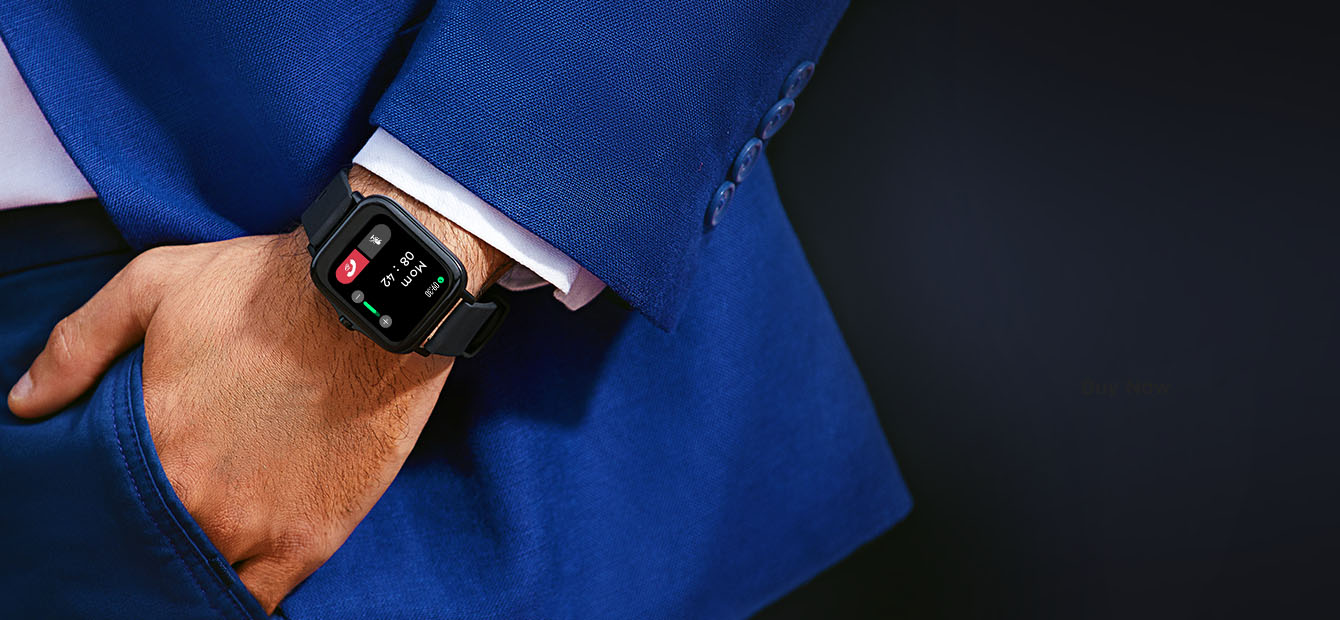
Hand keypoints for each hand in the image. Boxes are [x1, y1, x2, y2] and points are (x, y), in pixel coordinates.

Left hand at [7, 167, 512, 611]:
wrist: (376, 300)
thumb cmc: (268, 288)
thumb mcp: (154, 285)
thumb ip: (79, 344)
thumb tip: (25, 401)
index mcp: (151, 447)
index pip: (103, 509)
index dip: (106, 507)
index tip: (118, 495)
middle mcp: (198, 503)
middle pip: (149, 549)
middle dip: (149, 535)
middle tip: (165, 509)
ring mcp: (257, 529)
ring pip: (204, 577)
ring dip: (196, 562)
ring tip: (203, 534)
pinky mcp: (312, 539)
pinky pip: (262, 598)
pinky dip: (244, 589)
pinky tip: (239, 568)